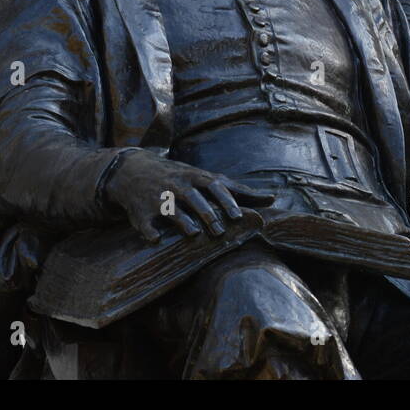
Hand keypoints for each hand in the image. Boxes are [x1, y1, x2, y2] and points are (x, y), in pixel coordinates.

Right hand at [105, 152, 275, 243]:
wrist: (136, 170)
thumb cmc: (182, 178)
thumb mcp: (207, 179)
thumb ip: (238, 191)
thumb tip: (273, 198)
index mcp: (196, 177)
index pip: (214, 186)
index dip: (225, 201)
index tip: (237, 216)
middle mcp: (178, 185)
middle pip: (194, 198)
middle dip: (206, 214)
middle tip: (219, 232)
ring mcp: (158, 197)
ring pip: (172, 209)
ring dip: (183, 221)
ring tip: (194, 234)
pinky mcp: (141, 210)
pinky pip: (145, 222)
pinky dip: (150, 231)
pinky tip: (156, 239)